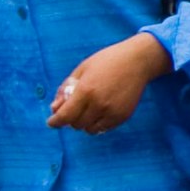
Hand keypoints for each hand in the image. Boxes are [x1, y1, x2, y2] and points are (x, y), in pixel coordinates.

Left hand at [48, 33, 164, 133]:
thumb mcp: (82, 69)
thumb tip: (54, 108)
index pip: (65, 116)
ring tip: (88, 109)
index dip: (55, 122)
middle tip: (74, 108)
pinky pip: (104, 128)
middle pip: (76, 124)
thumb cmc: (107, 61)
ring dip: (84, 122)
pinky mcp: (122, 116)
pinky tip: (100, 110)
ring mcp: (112, 112)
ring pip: (89, 129)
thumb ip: (66, 89)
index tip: (51, 122)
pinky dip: (98, 123)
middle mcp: (99, 104)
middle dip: (71, 118)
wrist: (138, 60)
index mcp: (86, 90)